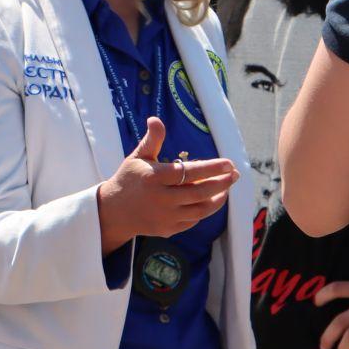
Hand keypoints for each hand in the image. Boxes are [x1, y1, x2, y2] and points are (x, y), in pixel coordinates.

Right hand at [96, 117, 238, 252]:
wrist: (113, 212)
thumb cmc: (129, 179)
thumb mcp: (138, 157)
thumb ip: (152, 140)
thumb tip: (156, 119)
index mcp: (154, 178)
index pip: (189, 172)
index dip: (211, 168)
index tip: (229, 163)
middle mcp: (161, 199)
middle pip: (200, 192)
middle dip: (222, 183)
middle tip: (235, 174)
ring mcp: (165, 216)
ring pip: (201, 209)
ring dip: (218, 198)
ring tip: (226, 188)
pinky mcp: (168, 229)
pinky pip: (193, 220)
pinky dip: (204, 210)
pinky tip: (210, 200)